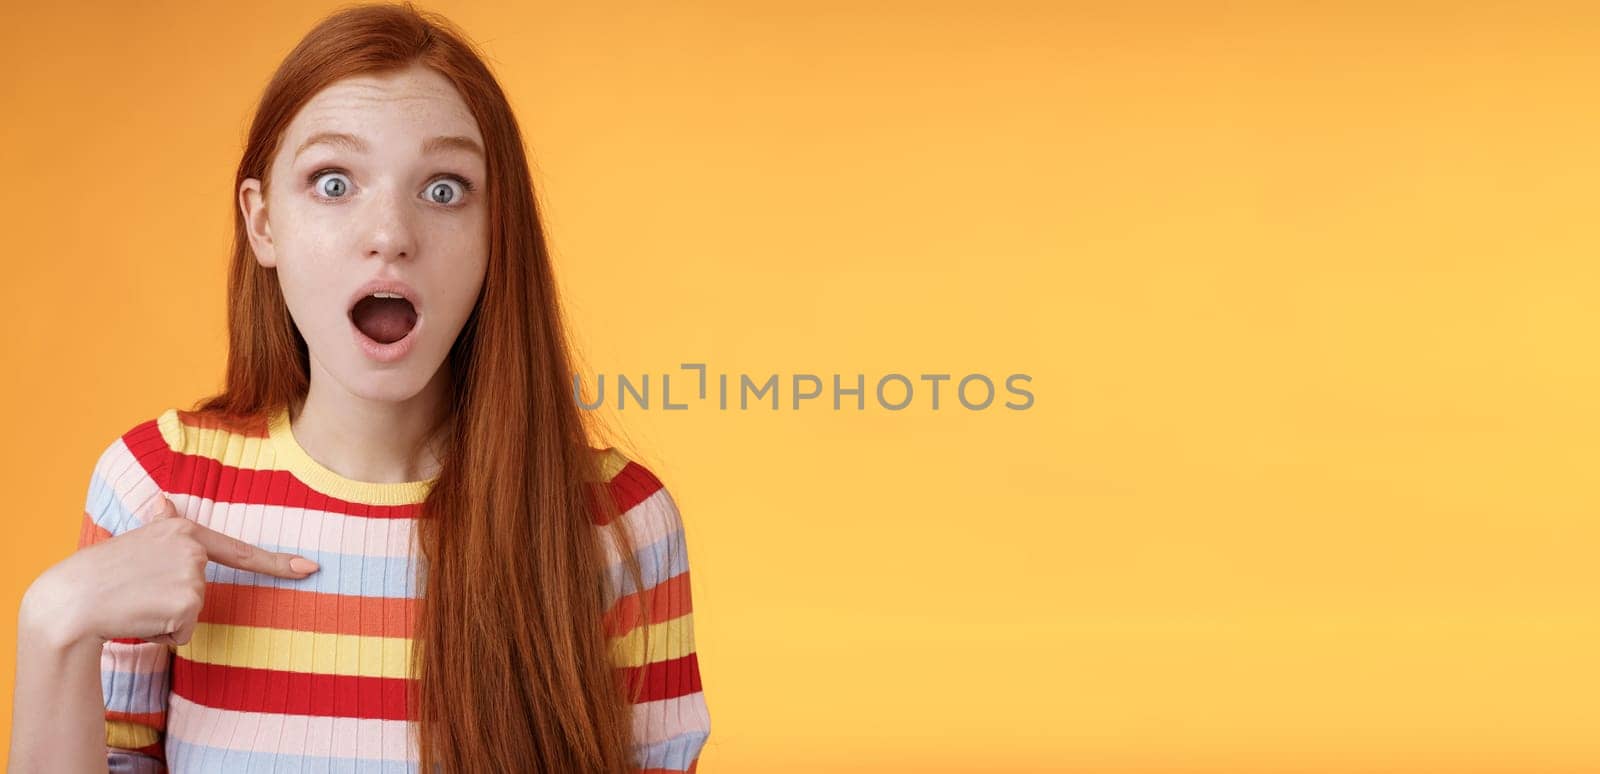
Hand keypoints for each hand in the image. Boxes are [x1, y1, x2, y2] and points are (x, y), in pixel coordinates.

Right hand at [22, 495, 319, 649]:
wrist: (71, 599)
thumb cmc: (101, 573)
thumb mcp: (135, 542)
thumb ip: (160, 527)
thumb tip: (164, 501)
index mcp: (183, 531)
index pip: (240, 551)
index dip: (278, 563)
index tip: (310, 568)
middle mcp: (193, 549)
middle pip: (202, 592)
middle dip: (173, 604)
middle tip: (137, 593)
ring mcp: (192, 574)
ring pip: (192, 614)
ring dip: (165, 619)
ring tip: (135, 604)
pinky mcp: (187, 602)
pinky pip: (183, 633)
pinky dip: (162, 634)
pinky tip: (138, 618)